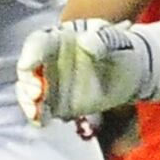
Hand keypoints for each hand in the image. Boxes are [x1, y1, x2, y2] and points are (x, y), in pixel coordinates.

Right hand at [16, 18, 153, 122]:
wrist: (132, 71)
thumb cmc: (120, 47)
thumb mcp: (114, 38)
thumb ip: (101, 39)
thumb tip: (84, 43)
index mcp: (57, 39)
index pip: (36, 44)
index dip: (29, 54)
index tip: (29, 67)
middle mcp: (48, 62)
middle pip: (28, 71)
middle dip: (27, 83)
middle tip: (37, 93)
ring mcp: (51, 84)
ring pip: (29, 93)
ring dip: (28, 103)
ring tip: (37, 112)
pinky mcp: (57, 104)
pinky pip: (41, 111)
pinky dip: (37, 117)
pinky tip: (41, 121)